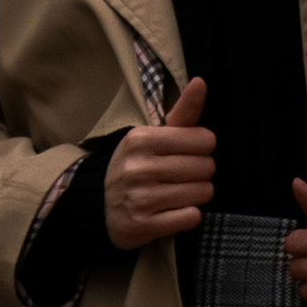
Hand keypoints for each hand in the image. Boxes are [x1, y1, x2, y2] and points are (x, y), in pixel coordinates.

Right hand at [103, 79, 213, 246]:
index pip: (203, 140)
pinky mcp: (143, 225)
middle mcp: (138, 167)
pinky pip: (191, 217)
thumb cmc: (136, 166)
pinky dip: (189, 215)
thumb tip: (200, 82)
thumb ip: (182, 112)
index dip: (203, 148)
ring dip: (197, 195)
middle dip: (201, 173)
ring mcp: (139, 198)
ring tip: (178, 193)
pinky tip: (173, 211)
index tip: (188, 153)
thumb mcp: (153, 136)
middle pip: (206, 168)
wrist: (99, 206)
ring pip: (202, 193)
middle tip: (182, 176)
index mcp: (141, 139)